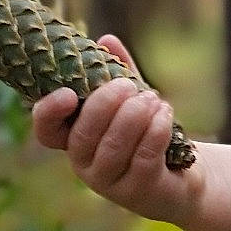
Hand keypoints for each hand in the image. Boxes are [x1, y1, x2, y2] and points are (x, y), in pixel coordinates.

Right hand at [30, 35, 196, 221]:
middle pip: (83, 134)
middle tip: (128, 84)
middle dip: (105, 104)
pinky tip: (166, 113)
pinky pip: (144, 157)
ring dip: (134, 115)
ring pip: (114, 146)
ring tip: (152, 98)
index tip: (68, 93)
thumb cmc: (148, 135)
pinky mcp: (140, 191)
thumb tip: (107, 39)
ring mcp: (111, 183)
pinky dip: (155, 129)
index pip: (46, 131)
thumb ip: (117, 73)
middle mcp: (86, 166)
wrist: (184, 176)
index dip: (49, 112)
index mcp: (74, 141)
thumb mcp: (132, 101)